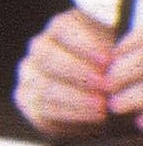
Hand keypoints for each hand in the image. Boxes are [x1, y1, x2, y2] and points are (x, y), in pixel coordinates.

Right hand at [13, 9, 142, 137]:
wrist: (106, 96)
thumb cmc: (116, 67)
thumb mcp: (119, 52)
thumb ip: (116, 50)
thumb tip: (117, 57)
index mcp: (62, 27)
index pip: (63, 28)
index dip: (85, 45)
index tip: (108, 60)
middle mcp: (40, 47)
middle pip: (49, 57)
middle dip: (79, 74)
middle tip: (104, 85)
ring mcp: (29, 74)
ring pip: (45, 87)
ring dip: (76, 99)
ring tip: (102, 107)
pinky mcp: (26, 100)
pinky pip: (43, 110)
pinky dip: (71, 116)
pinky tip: (94, 119)